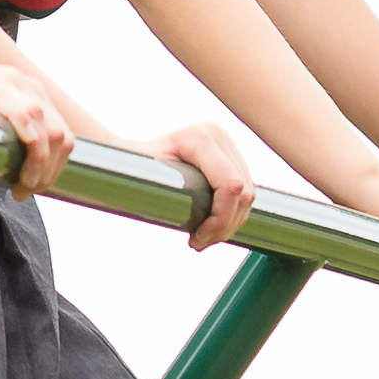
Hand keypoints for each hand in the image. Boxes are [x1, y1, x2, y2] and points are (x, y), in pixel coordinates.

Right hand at [0, 18, 76, 196]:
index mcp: (28, 96)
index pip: (62, 137)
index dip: (54, 171)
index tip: (28, 189)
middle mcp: (25, 87)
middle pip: (61, 137)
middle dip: (48, 173)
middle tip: (21, 191)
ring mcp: (8, 83)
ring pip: (46, 126)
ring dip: (39, 163)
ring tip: (18, 185)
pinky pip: (18, 108)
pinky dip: (27, 134)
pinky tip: (22, 151)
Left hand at [139, 118, 258, 249]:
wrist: (130, 156)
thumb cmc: (131, 168)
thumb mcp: (145, 180)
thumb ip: (168, 195)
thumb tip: (188, 217)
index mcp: (200, 137)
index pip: (230, 186)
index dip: (220, 219)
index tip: (197, 238)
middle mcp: (219, 136)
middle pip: (243, 194)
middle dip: (224, 226)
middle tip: (199, 243)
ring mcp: (228, 144)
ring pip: (248, 197)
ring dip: (230, 224)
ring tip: (204, 238)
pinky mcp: (232, 157)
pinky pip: (245, 194)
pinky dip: (232, 216)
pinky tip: (211, 227)